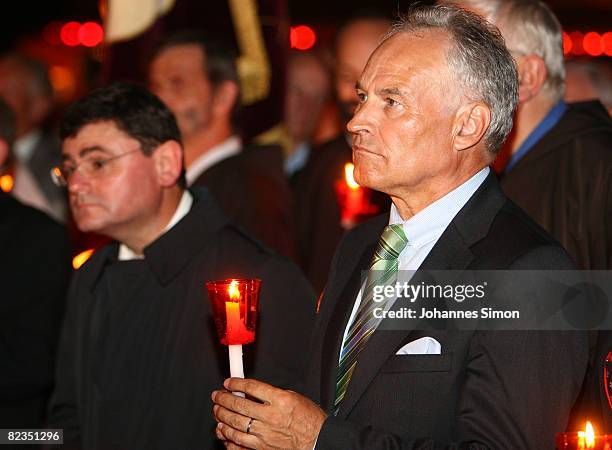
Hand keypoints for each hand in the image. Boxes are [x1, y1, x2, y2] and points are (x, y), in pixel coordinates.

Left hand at [212, 378, 326, 449]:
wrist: (317, 441)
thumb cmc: (309, 419)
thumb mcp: (294, 397)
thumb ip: (272, 394)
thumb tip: (251, 392)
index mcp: (280, 400)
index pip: (251, 387)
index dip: (236, 383)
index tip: (229, 382)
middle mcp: (271, 417)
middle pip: (239, 405)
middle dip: (223, 399)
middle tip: (217, 395)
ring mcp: (265, 434)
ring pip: (235, 425)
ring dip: (222, 417)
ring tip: (217, 411)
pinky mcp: (262, 449)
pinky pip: (239, 444)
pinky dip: (228, 437)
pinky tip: (224, 431)